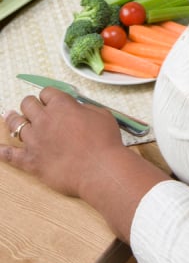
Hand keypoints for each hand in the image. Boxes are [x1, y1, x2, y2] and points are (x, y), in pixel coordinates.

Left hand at [0, 88, 122, 197]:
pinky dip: (3, 151)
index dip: (49, 96)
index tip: (50, 101)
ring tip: (13, 119)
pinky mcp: (31, 161)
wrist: (100, 169)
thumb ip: (84, 108)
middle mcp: (44, 120)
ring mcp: (34, 141)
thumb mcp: (101, 114)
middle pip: (27, 104)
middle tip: (34, 110)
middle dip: (31, 105)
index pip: (46, 92)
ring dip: (15, 120)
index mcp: (61, 105)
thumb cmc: (104, 142)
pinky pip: (10, 155)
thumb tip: (76, 109)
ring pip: (15, 124)